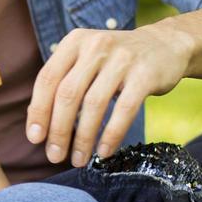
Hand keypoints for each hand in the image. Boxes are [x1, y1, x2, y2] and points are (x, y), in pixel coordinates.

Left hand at [26, 23, 193, 167]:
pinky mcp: (145, 75)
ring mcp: (122, 59)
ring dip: (83, 137)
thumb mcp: (87, 60)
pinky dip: (111, 134)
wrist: (167, 46)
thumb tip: (38, 123)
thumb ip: (64, 82)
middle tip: (54, 155)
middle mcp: (96, 46)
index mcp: (74, 42)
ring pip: (94, 104)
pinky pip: (124, 110)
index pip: (47, 78)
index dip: (38, 111)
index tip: (35, 138)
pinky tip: (104, 151)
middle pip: (68, 94)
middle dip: (58, 130)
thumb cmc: (117, 61)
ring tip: (77, 159)